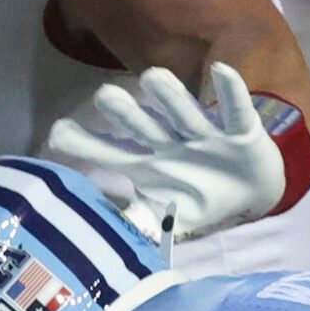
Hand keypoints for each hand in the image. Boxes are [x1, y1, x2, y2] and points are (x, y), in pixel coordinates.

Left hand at [45, 63, 284, 242]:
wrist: (252, 194)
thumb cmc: (200, 197)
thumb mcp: (166, 217)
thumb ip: (135, 223)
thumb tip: (98, 239)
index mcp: (150, 163)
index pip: (111, 152)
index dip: (86, 144)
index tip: (57, 133)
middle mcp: (171, 143)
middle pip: (144, 126)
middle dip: (125, 113)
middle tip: (104, 94)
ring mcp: (205, 135)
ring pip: (184, 113)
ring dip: (171, 97)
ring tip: (152, 76)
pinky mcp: (241, 131)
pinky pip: (236, 111)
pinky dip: (231, 93)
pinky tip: (221, 71)